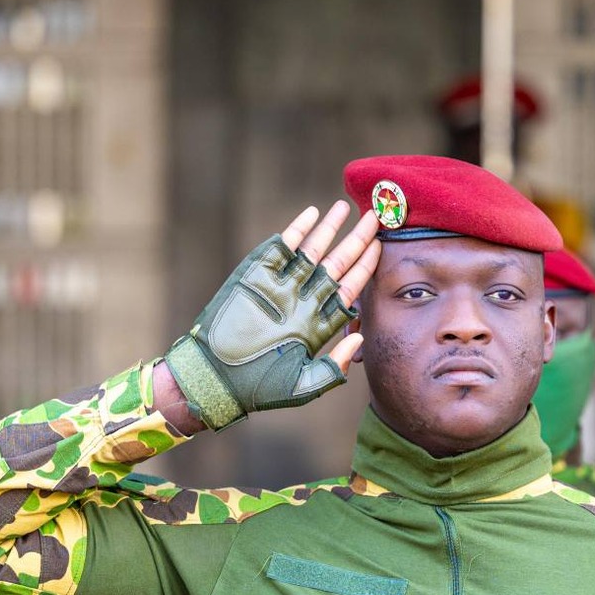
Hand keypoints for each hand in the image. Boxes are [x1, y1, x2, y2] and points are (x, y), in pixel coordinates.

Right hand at [158, 202, 380, 431]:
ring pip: (312, 251)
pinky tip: (312, 214)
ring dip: (329, 229)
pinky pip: (281, 248)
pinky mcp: (256, 275)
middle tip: (375, 217)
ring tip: (345, 207)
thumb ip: (333, 368)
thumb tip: (360, 337)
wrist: (214, 377)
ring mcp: (280, 286)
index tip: (380, 248)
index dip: (365, 268)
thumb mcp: (303, 386)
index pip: (349, 289)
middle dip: (356, 241)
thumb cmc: (258, 387)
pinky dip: (296, 231)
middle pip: (337, 265)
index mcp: (317, 324)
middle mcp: (302, 301)